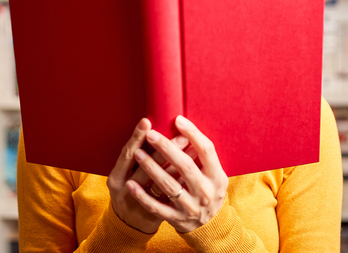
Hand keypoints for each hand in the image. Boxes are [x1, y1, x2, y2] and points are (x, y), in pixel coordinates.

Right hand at [107, 118, 188, 233]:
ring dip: (177, 164)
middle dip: (164, 149)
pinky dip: (181, 182)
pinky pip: (169, 197)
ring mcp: (139, 205)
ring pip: (160, 183)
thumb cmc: (128, 192)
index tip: (147, 122)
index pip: (126, 154)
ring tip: (191, 148)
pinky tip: (191, 170)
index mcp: (115, 178)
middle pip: (145, 168)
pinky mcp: (153, 216)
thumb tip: (153, 131)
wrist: (128, 227)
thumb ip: (135, 157)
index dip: (136, 138)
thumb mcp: (124, 176)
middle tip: (180, 134)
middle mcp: (124, 191)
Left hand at [125, 115, 228, 232]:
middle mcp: (205, 192)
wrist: (210, 227)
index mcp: (216, 177)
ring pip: (168, 185)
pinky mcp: (176, 219)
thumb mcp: (214, 175)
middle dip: (166, 148)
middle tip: (151, 134)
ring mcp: (191, 207)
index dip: (193, 134)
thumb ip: (203, 157)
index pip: (206, 150)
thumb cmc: (208, 191)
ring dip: (151, 167)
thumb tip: (186, 129)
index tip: (178, 120)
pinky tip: (131, 183)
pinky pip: (157, 207)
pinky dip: (143, 196)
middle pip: (185, 166)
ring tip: (138, 153)